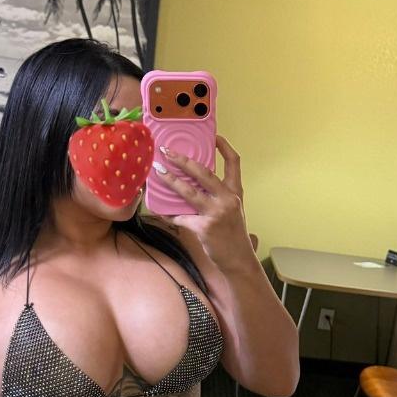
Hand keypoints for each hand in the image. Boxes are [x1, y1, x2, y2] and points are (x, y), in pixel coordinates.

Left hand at [153, 135, 254, 270]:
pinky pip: (181, 217)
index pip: (234, 163)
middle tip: (167, 152)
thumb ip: (217, 196)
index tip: (213, 136)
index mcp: (235, 192)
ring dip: (171, 181)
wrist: (239, 259)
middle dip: (183, 160)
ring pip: (188, 192)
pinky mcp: (204, 227)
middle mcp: (228, 199)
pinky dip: (168, 214)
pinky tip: (158, 210)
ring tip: (158, 172)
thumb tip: (192, 184)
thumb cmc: (233, 235)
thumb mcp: (232, 211)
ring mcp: (216, 213)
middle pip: (204, 172)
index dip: (224, 147)